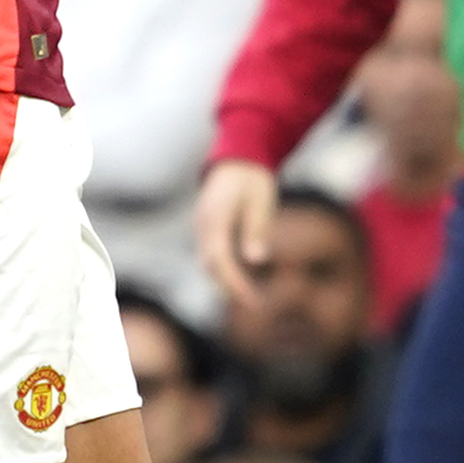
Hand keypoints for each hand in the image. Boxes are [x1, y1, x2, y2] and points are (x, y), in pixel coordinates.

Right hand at [194, 156, 279, 310]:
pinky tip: (241, 280)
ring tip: (249, 298)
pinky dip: (223, 270)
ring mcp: (201, 227)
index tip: (251, 299)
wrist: (237, 158)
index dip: (233, 282)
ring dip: (225, 281)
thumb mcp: (261, 201)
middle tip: (254, 304)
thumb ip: (257, 229)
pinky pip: (211, 255)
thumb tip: (256, 261)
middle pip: (210, 265)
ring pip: (208, 262)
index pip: (219, 259)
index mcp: (215, 217)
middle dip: (230, 287)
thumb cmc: (252, 178)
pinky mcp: (206, 229)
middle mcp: (202, 225)